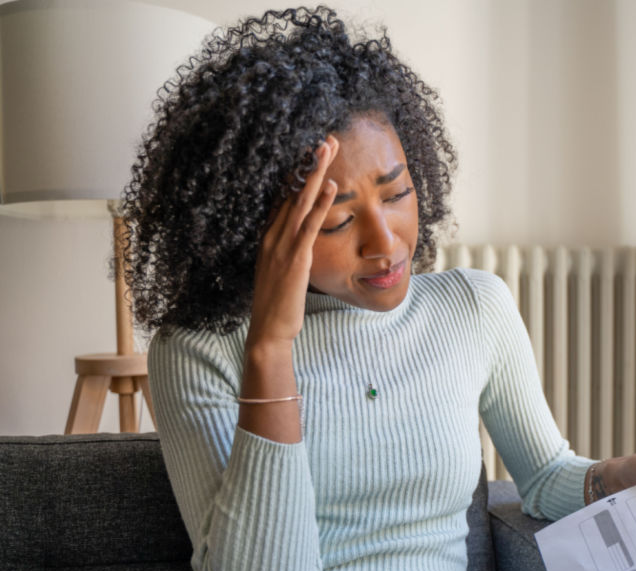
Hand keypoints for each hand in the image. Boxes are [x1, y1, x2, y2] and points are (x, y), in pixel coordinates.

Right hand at [246, 135, 338, 346]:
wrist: (268, 331)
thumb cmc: (278, 305)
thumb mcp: (284, 272)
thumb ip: (291, 252)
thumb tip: (303, 242)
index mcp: (269, 237)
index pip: (285, 197)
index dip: (298, 174)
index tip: (311, 152)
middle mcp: (272, 235)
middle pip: (293, 191)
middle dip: (309, 164)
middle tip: (324, 139)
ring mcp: (282, 245)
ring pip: (301, 201)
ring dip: (315, 173)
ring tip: (328, 148)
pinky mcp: (295, 259)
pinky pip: (309, 225)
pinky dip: (320, 204)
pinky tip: (331, 185)